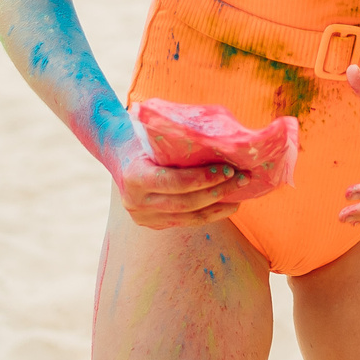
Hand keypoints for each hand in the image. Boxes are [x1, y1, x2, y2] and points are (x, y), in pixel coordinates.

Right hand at [112, 145, 241, 231]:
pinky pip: (187, 222)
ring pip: (189, 217)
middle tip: (242, 178)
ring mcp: (144, 217)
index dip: (203, 179)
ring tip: (240, 193)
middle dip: (217, 192)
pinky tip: (228, 204)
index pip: (174, 183)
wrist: (117, 152)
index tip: (227, 169)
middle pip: (185, 203)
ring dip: (218, 207)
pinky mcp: (154, 224)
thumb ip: (177, 142)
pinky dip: (210, 214)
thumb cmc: (141, 137)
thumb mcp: (153, 135)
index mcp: (134, 177)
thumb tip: (222, 140)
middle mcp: (136, 202)